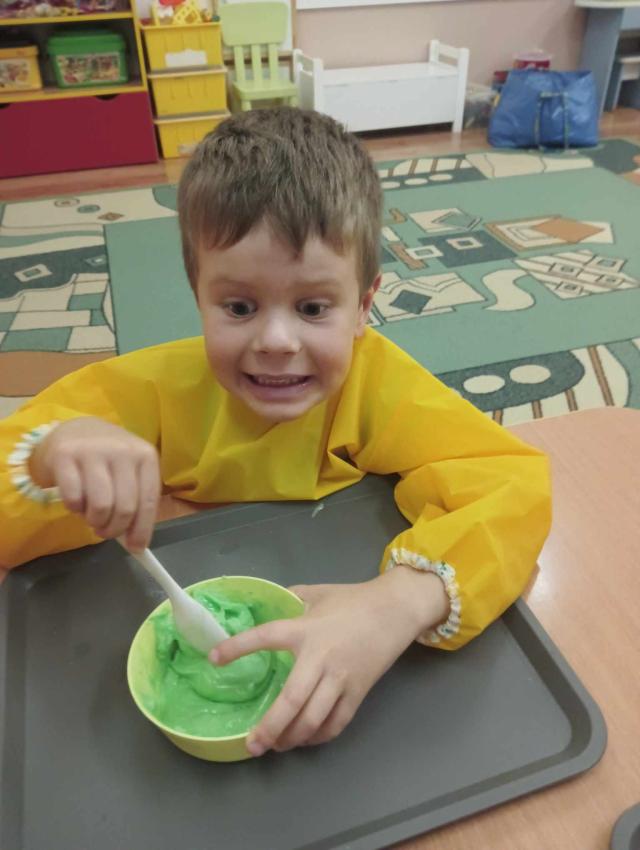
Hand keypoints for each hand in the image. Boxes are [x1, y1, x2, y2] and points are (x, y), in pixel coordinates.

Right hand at [29, 417, 160, 550]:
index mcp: (145, 456)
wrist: (76, 430)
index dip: (142, 529)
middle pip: (125, 508)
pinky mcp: (65, 455)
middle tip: (105, 530)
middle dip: (114, 529)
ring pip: (101, 506)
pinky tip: (77, 500)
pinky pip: (73, 499)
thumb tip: (136, 544)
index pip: (148, 501)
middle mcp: (123, 450)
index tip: (136, 548)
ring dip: (95, 521)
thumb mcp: (130, 472)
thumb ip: (136, 502)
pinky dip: (75, 509)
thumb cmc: (109, 458)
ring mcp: (93, 451)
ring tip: (92, 516)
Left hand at [210, 567, 448, 754]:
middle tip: (252, 744)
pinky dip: (318, 736)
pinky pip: (336, 723)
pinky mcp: (358, 693)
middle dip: (270, 726)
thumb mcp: (317, 593)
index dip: (239, 647)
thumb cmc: (353, 600)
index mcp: (307, 629)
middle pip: (292, 699)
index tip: (215, 658)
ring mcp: (342, 679)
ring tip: (275, 745)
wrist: (394, 611)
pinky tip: (304, 738)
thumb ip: (291, 600)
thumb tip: (267, 606)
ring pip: (314, 719)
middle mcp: (322, 657)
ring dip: (292, 737)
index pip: (266, 637)